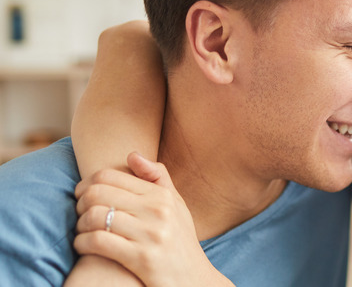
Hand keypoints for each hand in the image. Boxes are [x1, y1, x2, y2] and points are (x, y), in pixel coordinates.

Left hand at [74, 153, 233, 286]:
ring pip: (95, 216)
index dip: (86, 183)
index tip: (82, 195)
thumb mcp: (177, 205)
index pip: (110, 176)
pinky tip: (83, 246)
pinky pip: (98, 242)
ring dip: (79, 224)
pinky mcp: (142, 258)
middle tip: (80, 213)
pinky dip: (82, 243)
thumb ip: (158, 177)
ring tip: (82, 230)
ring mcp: (151, 234)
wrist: (194, 279)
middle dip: (80, 203)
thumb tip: (132, 154)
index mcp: (162, 195)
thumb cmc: (181, 241)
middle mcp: (158, 211)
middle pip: (98, 193)